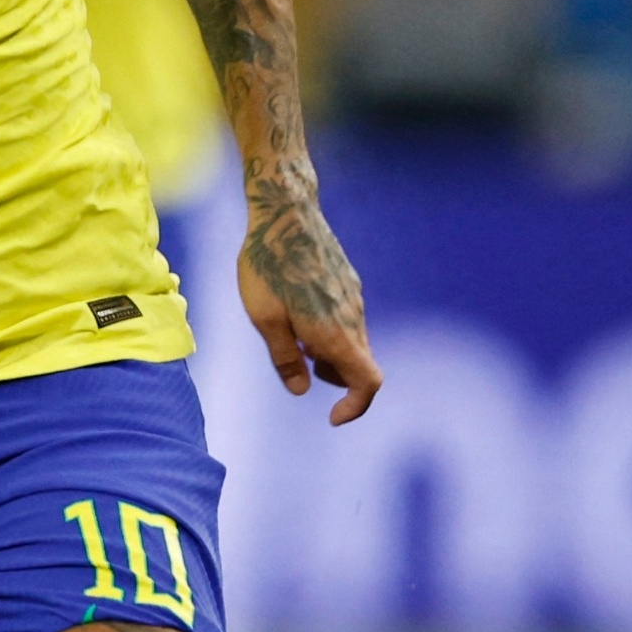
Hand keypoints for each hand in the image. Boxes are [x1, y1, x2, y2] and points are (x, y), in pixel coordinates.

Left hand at [238, 169, 381, 424]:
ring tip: (295, 342)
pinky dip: (330, 333)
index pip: (368, 382)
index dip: (356, 406)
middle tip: (300, 370)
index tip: (334, 417)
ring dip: (331, 355)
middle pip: (359, 365)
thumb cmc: (267, 267)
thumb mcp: (264, 319)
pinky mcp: (348, 282)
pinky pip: (347, 320)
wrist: (286, 214)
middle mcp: (353, 317)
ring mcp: (354, 297)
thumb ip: (285, 358)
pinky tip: (299, 316)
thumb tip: (302, 390)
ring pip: (353, 342)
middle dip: (336, 380)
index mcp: (336, 333)